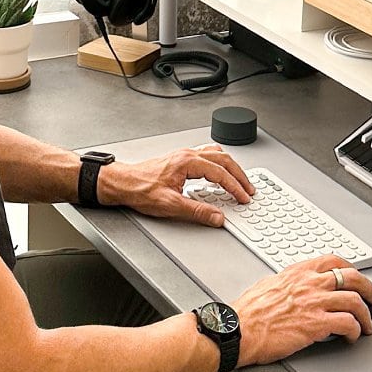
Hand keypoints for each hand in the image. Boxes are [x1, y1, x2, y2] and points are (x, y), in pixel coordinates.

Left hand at [100, 145, 255, 225]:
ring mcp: (184, 155)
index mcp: (187, 162)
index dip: (235, 187)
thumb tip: (217, 216)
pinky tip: (220, 173)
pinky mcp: (181, 160)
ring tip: (240, 180)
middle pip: (223, 160)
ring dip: (231, 167)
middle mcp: (187, 155)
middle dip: (239, 175)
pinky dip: (220, 164)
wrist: (122, 183)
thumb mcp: (170, 205)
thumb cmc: (140, 189)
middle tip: (248, 189)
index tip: (243, 197)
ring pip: (217, 155)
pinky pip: (208, 156)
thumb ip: (197, 211)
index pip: (220, 173)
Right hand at [232, 257, 371, 366]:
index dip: (351, 269)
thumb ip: (287, 283)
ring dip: (366, 314)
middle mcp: (309, 283)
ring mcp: (314, 302)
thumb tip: (292, 287)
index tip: (357, 278)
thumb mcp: (268, 285)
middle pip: (352, 277)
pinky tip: (352, 337)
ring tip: (366, 325)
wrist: (238, 330)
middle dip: (369, 289)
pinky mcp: (316, 324)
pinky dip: (355, 331)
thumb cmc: (247, 313)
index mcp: (298, 272)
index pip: (333, 261)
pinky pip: (348, 323)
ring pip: (355, 300)